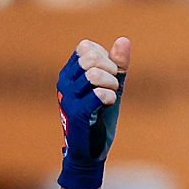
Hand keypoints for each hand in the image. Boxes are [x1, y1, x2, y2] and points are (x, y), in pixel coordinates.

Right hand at [56, 37, 130, 188]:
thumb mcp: (113, 86)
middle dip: (110, 68)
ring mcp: (67, 98)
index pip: (86, 47)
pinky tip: (108, 103)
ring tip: (111, 95)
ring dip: (111, 84)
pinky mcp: (76, 114)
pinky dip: (109, 97)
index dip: (105, 56)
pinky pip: (96, 95)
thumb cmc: (101, 115)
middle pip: (90, 57)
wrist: (92, 149)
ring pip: (93, 74)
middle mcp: (64, 82)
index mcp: (70, 72)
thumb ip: (119, 63)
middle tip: (114, 84)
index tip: (111, 73)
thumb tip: (124, 39)